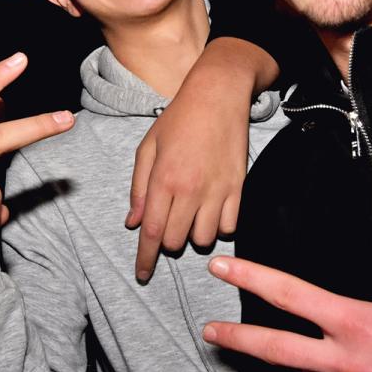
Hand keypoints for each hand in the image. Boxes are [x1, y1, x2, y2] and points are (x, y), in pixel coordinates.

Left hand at [128, 37, 268, 281]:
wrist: (217, 96)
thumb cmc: (178, 119)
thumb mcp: (147, 148)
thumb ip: (139, 188)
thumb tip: (133, 222)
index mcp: (163, 180)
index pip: (152, 233)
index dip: (145, 259)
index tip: (142, 275)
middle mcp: (190, 190)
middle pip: (176, 241)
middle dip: (168, 242)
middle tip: (168, 225)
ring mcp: (217, 191)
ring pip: (203, 239)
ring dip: (193, 235)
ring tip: (189, 217)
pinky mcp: (238, 188)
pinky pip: (229, 227)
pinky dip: (218, 228)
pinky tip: (210, 212)